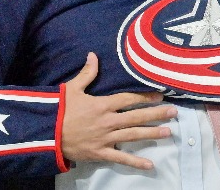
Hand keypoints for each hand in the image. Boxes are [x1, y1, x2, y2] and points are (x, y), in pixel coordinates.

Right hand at [61, 52, 176, 168]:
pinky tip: (150, 164)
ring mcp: (106, 138)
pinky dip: (135, 162)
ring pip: (133, 135)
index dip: (146, 96)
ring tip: (168, 132)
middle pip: (137, 116)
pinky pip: (121, 158)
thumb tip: (93, 55)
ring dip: (152, 133)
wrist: (45, 134)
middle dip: (156, 114)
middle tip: (174, 112)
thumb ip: (87, 73)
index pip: (129, 99)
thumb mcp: (71, 88)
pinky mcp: (100, 153)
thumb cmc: (59, 110)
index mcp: (103, 104)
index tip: (160, 95)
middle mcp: (108, 121)